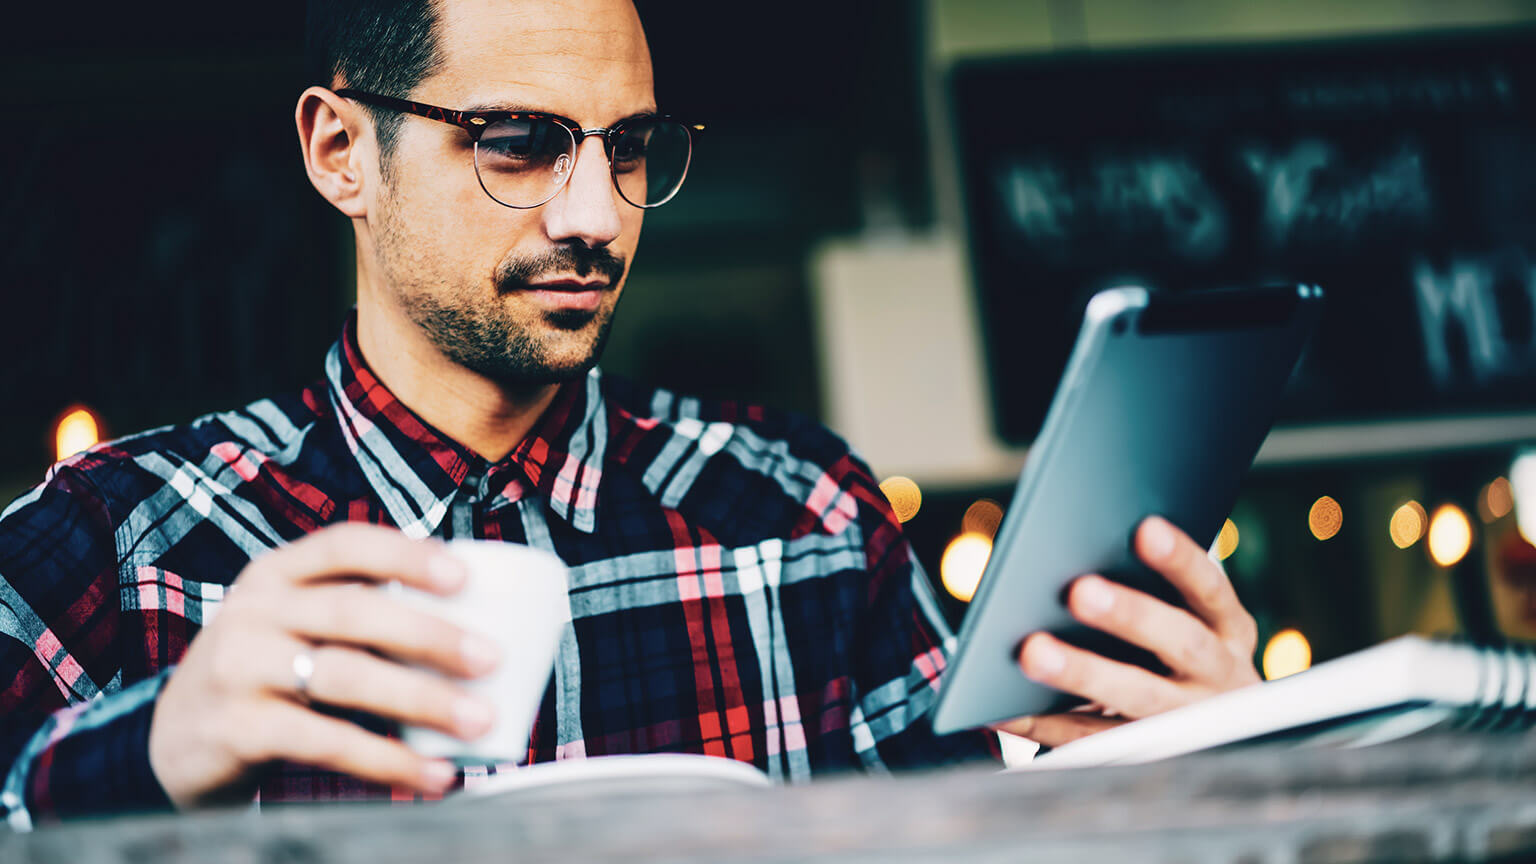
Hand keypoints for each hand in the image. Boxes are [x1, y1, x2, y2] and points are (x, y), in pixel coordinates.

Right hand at [148, 524, 500, 808]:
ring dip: (422, 700)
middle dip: (431, 634)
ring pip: (344, 675)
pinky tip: (431, 773)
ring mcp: (238, 668)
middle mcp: (254, 611)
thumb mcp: (294, 626)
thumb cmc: (266, 674)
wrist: (172, 742)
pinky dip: (387, 760)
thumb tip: (475, 628)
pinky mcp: (236, 728)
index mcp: (276, 573)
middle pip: (353, 610)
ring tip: (479, 720)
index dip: (406, 555)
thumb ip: (359, 617)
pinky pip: (325, 741)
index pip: (345, 543)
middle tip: (492, 658)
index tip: (464, 574)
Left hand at [998, 516, 1259, 747]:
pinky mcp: (1145, 754)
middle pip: (1180, 642)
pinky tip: (1003, 708)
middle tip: (1080, 590)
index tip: (1146, 528)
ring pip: (1138, 697)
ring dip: (1084, 673)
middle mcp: (1219, 674)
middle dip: (1131, 615)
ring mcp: (1188, 720)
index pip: (1209, 588)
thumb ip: (1152, 589)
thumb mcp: (1190, 618)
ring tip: (1032, 652)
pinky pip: (1095, 742)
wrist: (1219, 728)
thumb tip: (1079, 547)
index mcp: (1229, 627)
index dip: (1180, 561)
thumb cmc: (1180, 646)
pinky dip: (1045, 724)